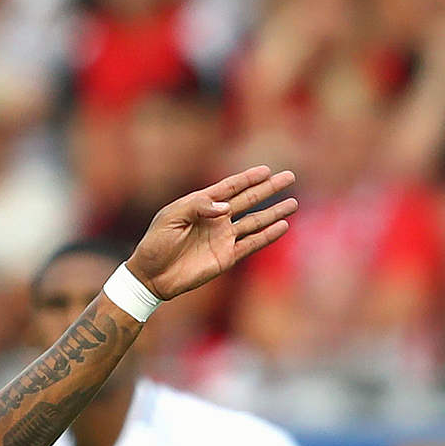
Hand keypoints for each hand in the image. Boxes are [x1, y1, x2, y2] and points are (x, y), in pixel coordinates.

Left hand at [127, 166, 296, 299]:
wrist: (152, 275)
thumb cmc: (156, 243)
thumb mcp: (170, 218)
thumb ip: (197, 207)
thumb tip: (226, 206)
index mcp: (200, 205)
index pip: (229, 188)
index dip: (247, 178)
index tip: (266, 170)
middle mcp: (216, 219)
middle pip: (247, 200)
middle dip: (268, 189)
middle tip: (289, 177)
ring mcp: (223, 238)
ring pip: (255, 221)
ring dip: (274, 212)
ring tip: (292, 203)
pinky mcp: (227, 256)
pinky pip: (252, 243)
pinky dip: (267, 235)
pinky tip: (282, 226)